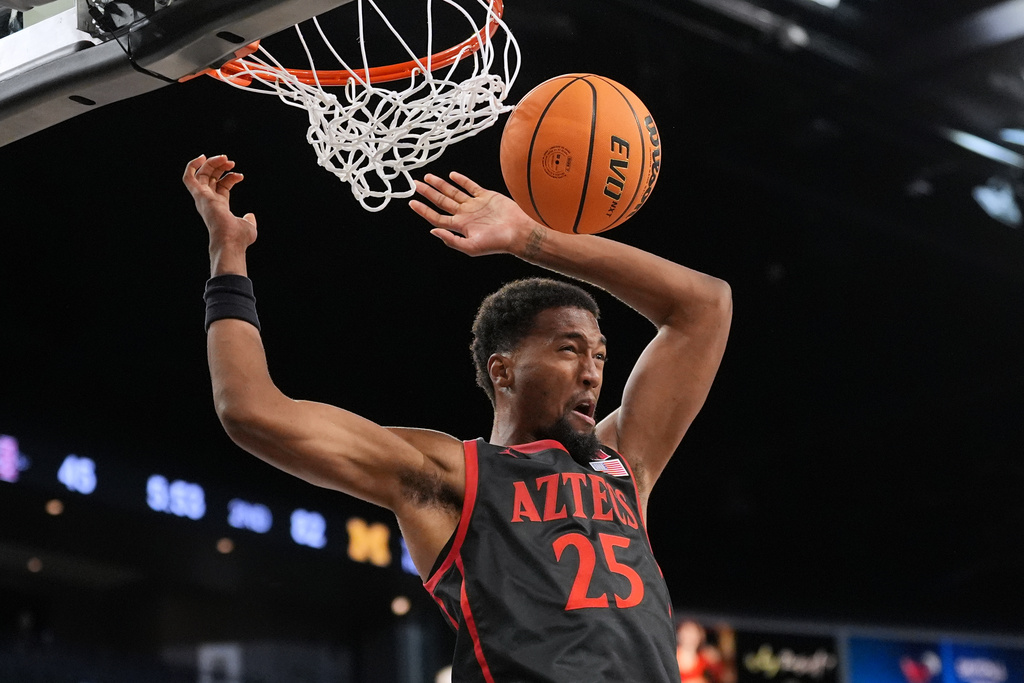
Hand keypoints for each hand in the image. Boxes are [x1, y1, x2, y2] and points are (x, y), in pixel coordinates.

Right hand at [182, 154, 256, 252]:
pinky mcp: (199, 195)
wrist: (231, 241)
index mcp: (219, 206)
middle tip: (230, 162)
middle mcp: (209, 201)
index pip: (221, 186)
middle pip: (210, 178)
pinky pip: (188, 177)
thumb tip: (250, 216)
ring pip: (201, 174)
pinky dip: (192, 165)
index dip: (230, 177)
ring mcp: (203, 198)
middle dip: (220, 167)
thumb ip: (248, 220)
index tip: (241, 176)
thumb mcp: (248, 226)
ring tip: (225, 158)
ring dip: (211, 163)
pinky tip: (202, 157)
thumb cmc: (239, 238)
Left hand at [410, 172, 535, 256]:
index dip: (424, 210)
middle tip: (416, 184)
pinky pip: (470, 186)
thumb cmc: (497, 243)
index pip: (437, 217)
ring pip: (453, 192)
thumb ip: (452, 240)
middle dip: (428, 193)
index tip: (412, 202)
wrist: (519, 232)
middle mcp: (465, 215)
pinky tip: (452, 175)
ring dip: (441, 185)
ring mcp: (475, 205)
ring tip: (428, 178)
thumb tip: (432, 230)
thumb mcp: (471, 247)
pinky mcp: (486, 196)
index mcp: (460, 226)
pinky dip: (461, 180)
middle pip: (442, 202)